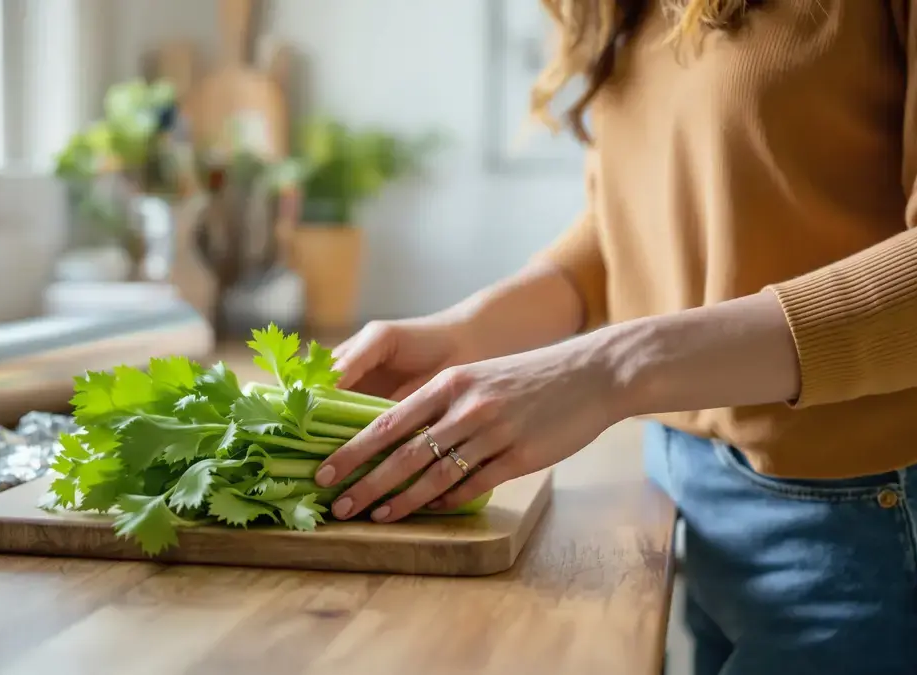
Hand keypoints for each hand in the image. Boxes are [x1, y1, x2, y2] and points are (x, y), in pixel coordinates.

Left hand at [315, 334, 628, 522]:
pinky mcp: (519, 457)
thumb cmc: (530, 375)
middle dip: (365, 483)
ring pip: (435, 475)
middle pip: (402, 453)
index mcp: (449, 383)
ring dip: (400, 500)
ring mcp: (493, 433)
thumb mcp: (478, 376)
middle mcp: (465, 407)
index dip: (351, 451)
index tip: (323, 472)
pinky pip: (474, 485)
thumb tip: (398, 434)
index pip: (387, 421)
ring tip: (374, 517)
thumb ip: (440, 401)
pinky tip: (428, 512)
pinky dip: (447, 501)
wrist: (592, 373)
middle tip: (336, 506)